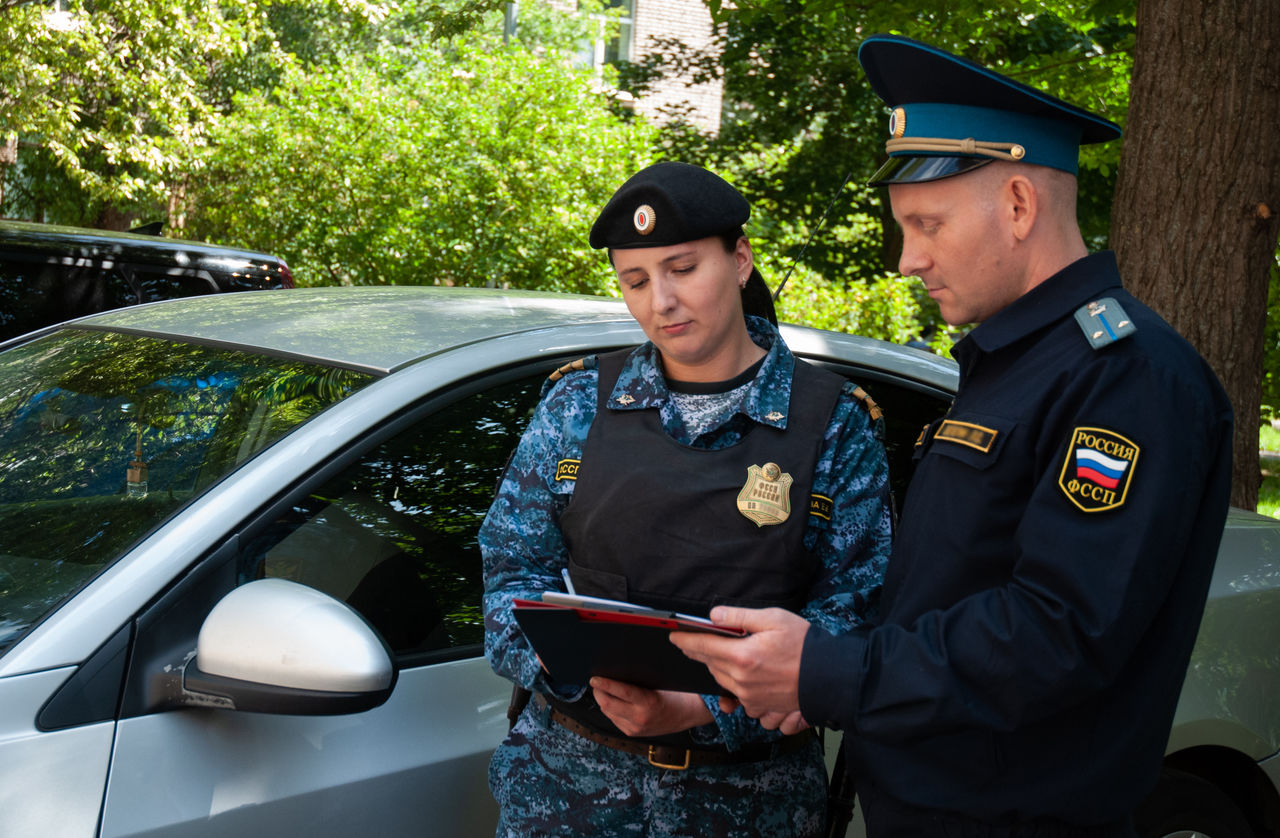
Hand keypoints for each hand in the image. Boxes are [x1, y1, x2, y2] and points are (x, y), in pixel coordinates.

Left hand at [590, 677, 712, 737]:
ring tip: (603, 690)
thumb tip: (615, 672)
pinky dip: (610, 709)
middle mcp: (639, 718)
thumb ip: (637, 680)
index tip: (594, 678)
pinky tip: (614, 701)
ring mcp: (635, 728)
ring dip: (603, 700)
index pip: (619, 692)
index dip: (604, 683)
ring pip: (607, 712)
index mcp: (648, 702)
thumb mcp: (657, 683)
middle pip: (607, 704)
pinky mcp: (632, 733)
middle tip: (596, 682)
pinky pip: (613, 719)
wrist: (685, 714)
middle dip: (598, 692)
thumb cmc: (673, 694)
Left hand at [670, 606, 809, 723]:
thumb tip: (713, 615)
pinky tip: (746, 672)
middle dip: (701, 652)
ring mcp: (749, 697)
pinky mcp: (759, 707)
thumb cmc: (804, 644)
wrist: (828, 676)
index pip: (703, 647)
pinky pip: (737, 695)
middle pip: (709, 664)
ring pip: (721, 680)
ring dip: (718, 666)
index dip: (685, 640)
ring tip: (727, 653)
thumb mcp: (772, 619)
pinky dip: (735, 683)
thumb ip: (739, 617)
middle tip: (697, 641)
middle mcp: (741, 680)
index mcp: (742, 656)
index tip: (672, 635)